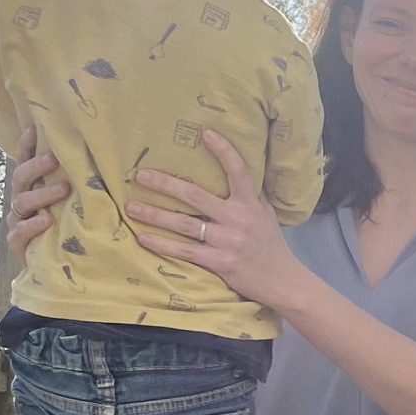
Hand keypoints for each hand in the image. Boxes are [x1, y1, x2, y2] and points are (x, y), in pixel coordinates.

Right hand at [4, 130, 67, 263]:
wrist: (58, 271)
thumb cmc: (69, 232)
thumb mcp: (74, 206)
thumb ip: (78, 187)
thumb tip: (100, 162)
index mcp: (32, 189)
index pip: (25, 163)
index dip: (26, 146)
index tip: (35, 129)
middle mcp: (22, 202)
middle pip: (21, 178)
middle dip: (36, 166)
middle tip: (55, 158)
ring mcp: (18, 223)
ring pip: (22, 203)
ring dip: (42, 194)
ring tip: (63, 189)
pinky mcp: (19, 244)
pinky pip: (20, 232)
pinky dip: (32, 226)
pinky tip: (46, 221)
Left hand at [126, 129, 305, 308]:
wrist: (283, 281)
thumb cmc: (270, 244)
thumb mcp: (265, 214)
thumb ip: (249, 195)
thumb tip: (234, 170)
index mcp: (251, 204)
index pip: (239, 172)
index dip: (224, 152)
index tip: (206, 133)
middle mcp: (239, 219)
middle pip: (196, 197)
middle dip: (166, 184)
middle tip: (141, 175)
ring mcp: (229, 241)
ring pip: (185, 224)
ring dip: (155, 215)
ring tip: (132, 207)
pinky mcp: (221, 262)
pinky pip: (186, 251)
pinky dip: (163, 245)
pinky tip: (144, 238)